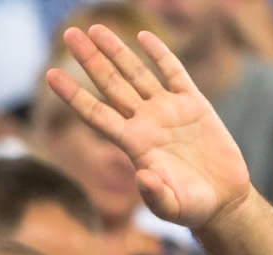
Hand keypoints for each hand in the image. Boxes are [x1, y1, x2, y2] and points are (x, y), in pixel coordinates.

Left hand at [46, 26, 251, 229]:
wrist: (222, 200)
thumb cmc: (192, 208)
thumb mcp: (172, 207)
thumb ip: (156, 195)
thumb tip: (144, 178)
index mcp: (133, 144)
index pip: (95, 113)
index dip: (73, 94)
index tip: (50, 74)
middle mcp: (144, 123)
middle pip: (110, 85)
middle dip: (90, 59)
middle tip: (70, 33)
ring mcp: (167, 111)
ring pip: (135, 73)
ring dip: (116, 51)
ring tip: (95, 28)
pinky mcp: (194, 104)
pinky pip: (173, 72)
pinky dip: (159, 54)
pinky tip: (143, 38)